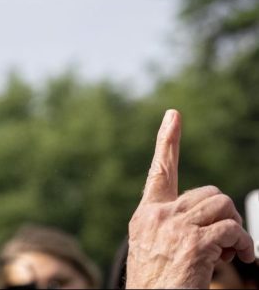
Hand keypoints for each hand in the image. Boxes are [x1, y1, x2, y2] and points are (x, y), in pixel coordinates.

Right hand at [125, 109, 254, 287]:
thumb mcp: (154, 248)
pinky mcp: (193, 244)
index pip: (159, 171)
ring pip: (222, 207)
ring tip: (232, 253)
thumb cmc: (157, 284)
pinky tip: (238, 259)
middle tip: (228, 244)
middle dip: (225, 217)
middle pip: (209, 194)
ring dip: (236, 231)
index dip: (168, 141)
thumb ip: (172, 227)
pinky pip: (231, 231)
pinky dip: (243, 245)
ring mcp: (174, 228)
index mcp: (146, 215)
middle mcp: (157, 216)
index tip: (173, 116)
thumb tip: (213, 221)